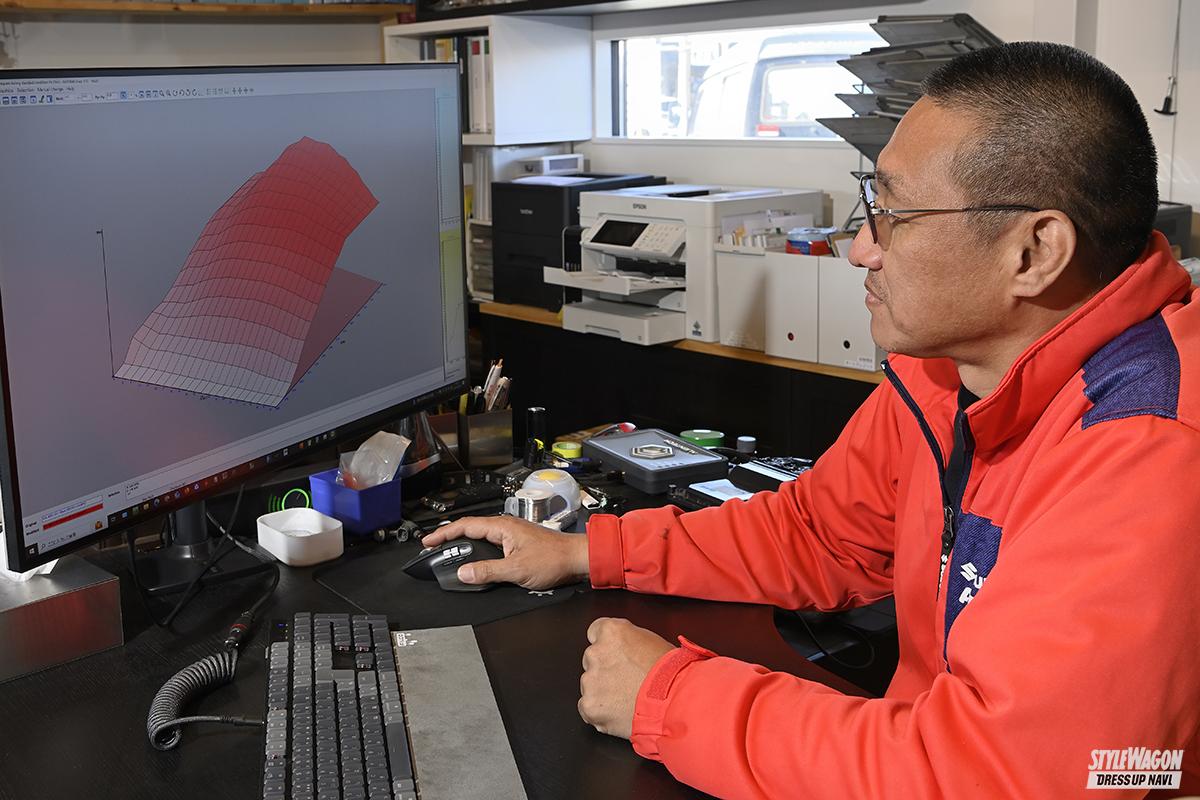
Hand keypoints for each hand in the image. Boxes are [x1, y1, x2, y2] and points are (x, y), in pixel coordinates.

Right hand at [419, 515, 588, 590]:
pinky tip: (476, 560)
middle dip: (450, 539)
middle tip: (434, 550)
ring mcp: (512, 534)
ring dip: (465, 545)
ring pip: (480, 537)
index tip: (428, 542)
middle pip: (470, 529)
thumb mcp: (516, 570)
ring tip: (450, 555)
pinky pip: (491, 544)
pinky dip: (478, 550)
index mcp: (502, 527)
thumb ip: (488, 571)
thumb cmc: (554, 559)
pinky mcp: (518, 543)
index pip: (465, 526)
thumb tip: (463, 572)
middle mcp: (506, 527)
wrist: (577, 559)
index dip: (444, 534)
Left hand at [578, 618, 673, 739]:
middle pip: (592, 660)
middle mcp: (596, 653)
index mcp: (612, 632)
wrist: (674, 702)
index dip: (607, 645)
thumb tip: (627, 648)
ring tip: (628, 699)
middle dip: (606, 670)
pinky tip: (620, 712)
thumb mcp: (653, 642)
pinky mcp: (589, 705)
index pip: (596, 632)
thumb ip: (631, 642)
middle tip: (626, 681)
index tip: (614, 654)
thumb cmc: (670, 674)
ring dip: (603, 692)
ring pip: (590, 685)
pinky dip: (601, 712)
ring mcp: (590, 680)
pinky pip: (588, 708)